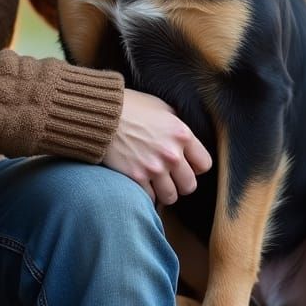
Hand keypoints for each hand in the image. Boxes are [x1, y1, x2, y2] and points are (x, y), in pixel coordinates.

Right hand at [102, 89, 211, 204]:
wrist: (101, 114)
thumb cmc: (130, 107)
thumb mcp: (160, 107)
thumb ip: (176, 124)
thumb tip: (183, 138)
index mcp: (182, 134)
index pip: (204, 164)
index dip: (195, 166)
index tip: (186, 164)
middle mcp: (172, 154)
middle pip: (190, 185)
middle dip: (180, 182)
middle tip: (170, 177)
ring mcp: (154, 167)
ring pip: (172, 196)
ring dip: (164, 191)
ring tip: (156, 183)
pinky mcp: (136, 177)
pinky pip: (151, 198)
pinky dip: (147, 194)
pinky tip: (142, 184)